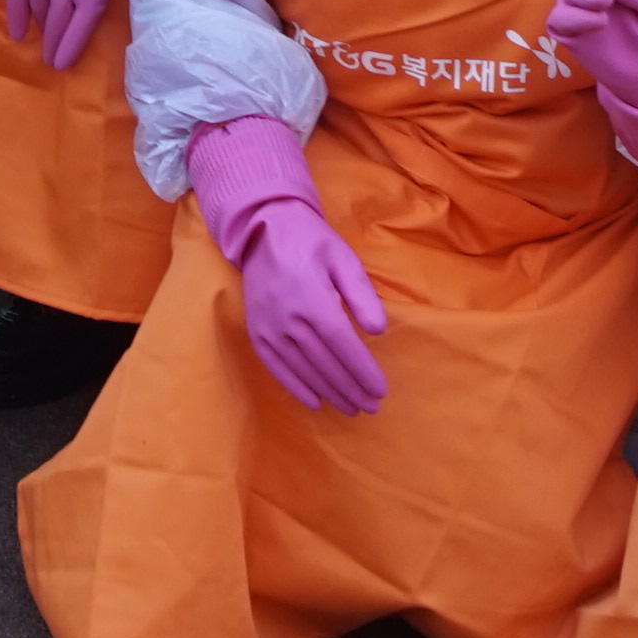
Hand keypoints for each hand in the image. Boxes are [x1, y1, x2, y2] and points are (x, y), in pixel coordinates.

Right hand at [234, 199, 391, 414]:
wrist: (262, 229)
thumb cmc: (311, 242)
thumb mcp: (343, 258)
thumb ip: (361, 295)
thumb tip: (378, 331)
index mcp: (311, 297)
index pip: (342, 344)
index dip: (362, 370)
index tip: (381, 390)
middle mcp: (287, 317)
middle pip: (324, 363)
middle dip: (351, 388)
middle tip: (372, 406)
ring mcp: (268, 327)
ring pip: (303, 369)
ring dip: (329, 393)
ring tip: (351, 408)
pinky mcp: (256, 331)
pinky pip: (276, 367)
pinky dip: (295, 388)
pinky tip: (314, 403)